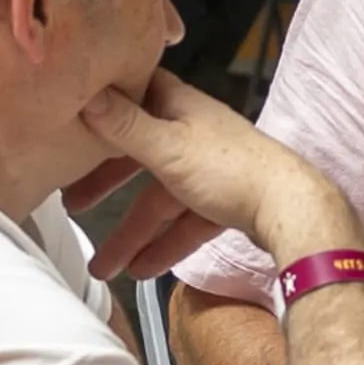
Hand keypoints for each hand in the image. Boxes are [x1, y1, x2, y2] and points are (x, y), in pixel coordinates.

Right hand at [74, 68, 355, 280]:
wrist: (292, 209)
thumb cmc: (230, 169)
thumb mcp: (167, 147)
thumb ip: (125, 126)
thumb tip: (85, 94)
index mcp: (180, 107)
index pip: (136, 93)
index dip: (106, 102)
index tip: (74, 116)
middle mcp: (193, 134)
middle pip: (140, 156)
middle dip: (106, 184)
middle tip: (72, 206)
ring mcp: (210, 170)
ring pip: (160, 199)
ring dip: (132, 233)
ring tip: (102, 268)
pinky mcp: (225, 202)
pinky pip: (184, 223)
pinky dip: (164, 245)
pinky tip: (141, 272)